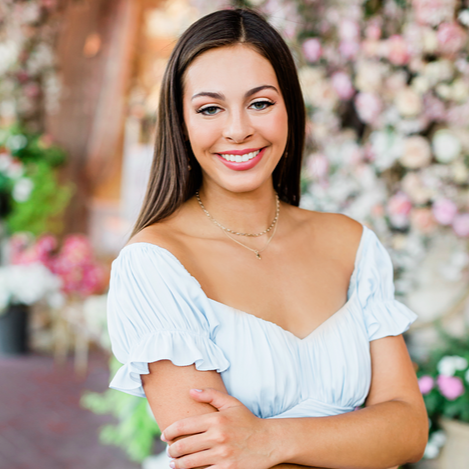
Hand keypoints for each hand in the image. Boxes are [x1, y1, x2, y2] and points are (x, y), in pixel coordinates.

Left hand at [162, 388, 279, 468]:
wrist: (269, 441)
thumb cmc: (248, 421)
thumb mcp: (231, 404)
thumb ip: (211, 395)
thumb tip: (191, 391)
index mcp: (216, 419)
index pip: (184, 426)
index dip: (169, 431)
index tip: (164, 435)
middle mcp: (218, 437)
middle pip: (184, 446)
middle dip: (172, 450)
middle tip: (169, 451)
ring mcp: (222, 455)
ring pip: (190, 463)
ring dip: (177, 464)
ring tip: (174, 463)